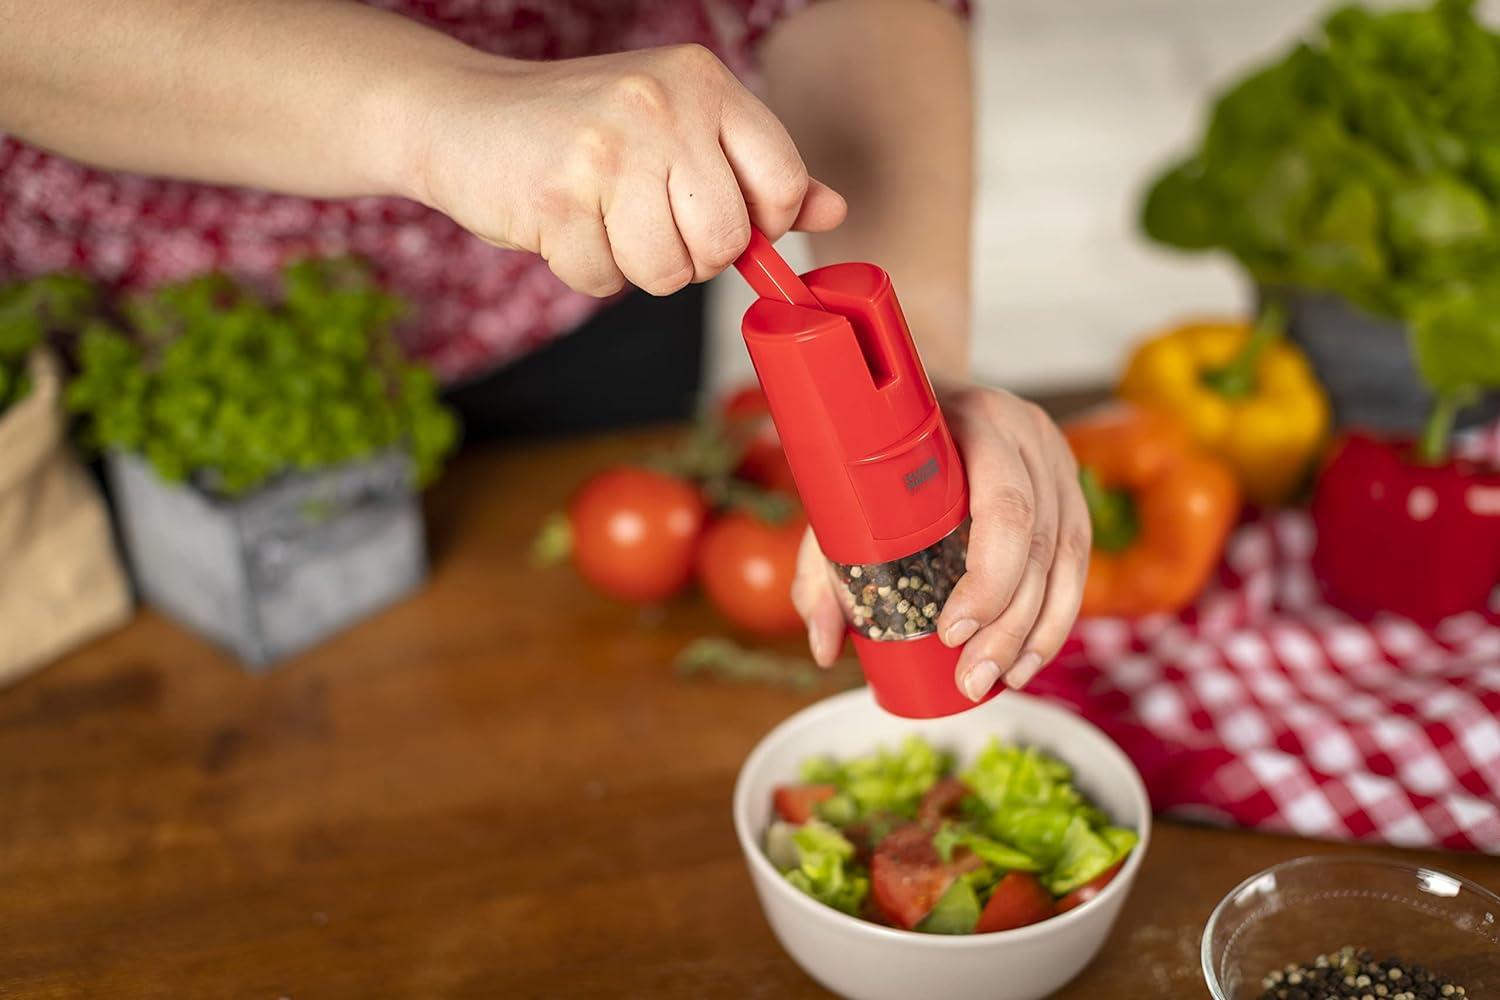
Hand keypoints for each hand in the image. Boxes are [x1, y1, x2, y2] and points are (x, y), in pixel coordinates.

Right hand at [402, 44, 846, 295]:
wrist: (459, 117)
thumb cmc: (577, 130)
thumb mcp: (676, 127)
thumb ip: (754, 168)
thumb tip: (832, 209)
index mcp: (703, 80)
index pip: (781, 183)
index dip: (757, 225)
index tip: (717, 218)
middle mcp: (663, 104)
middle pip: (725, 242)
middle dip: (687, 255)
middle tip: (643, 221)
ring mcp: (610, 147)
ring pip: (667, 271)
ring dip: (632, 267)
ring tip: (598, 219)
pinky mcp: (559, 195)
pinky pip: (605, 281)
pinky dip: (583, 269)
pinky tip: (561, 224)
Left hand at [792, 386, 1090, 698]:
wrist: (913, 382)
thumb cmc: (874, 439)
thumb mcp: (840, 487)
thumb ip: (822, 566)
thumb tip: (825, 645)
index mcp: (976, 419)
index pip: (1004, 505)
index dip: (988, 577)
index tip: (949, 631)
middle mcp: (1027, 434)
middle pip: (1039, 540)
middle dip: (1009, 623)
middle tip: (972, 679)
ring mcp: (1055, 458)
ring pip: (1067, 556)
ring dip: (1039, 631)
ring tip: (1001, 680)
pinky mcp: (1067, 485)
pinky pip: (1076, 559)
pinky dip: (1056, 615)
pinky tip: (1030, 656)